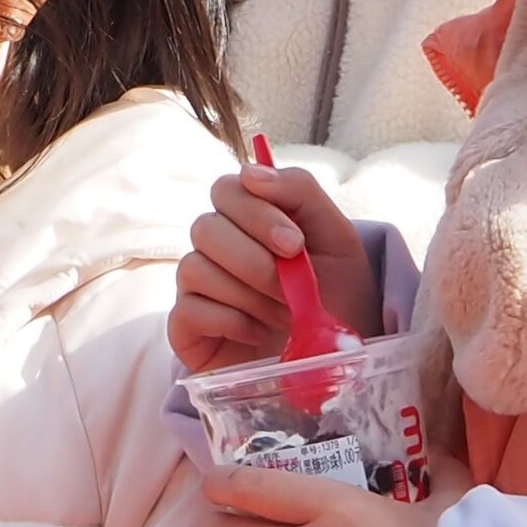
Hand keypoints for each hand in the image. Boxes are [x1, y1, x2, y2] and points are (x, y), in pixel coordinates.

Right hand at [172, 158, 375, 370]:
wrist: (339, 354)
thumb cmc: (337, 291)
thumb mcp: (336, 235)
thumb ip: (300, 191)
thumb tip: (250, 172)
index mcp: (249, 216)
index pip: (226, 190)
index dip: (257, 214)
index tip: (296, 245)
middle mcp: (216, 246)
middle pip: (205, 228)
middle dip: (255, 261)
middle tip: (290, 288)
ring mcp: (198, 286)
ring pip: (195, 268)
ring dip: (248, 295)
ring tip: (282, 314)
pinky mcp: (187, 326)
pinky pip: (190, 310)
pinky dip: (232, 321)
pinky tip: (259, 333)